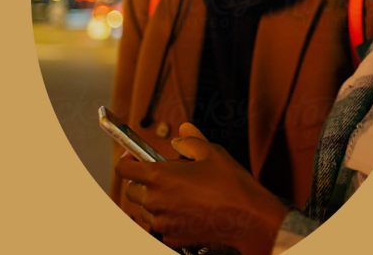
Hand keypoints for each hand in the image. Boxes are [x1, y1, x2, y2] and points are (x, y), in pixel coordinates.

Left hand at [116, 123, 288, 254]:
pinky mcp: (172, 238)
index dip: (127, 160)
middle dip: (142, 181)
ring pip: (145, 210)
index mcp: (160, 176)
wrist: (248, 219)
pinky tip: (188, 210)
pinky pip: (161, 226)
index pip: (124, 169)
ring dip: (155, 201)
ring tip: (180, 193)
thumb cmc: (231, 184)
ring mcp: (162, 222)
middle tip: (163, 175)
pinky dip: (168, 218)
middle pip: (132, 191)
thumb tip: (180, 134)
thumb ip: (191, 140)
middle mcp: (156, 201)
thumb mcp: (212, 153)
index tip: (134, 156)